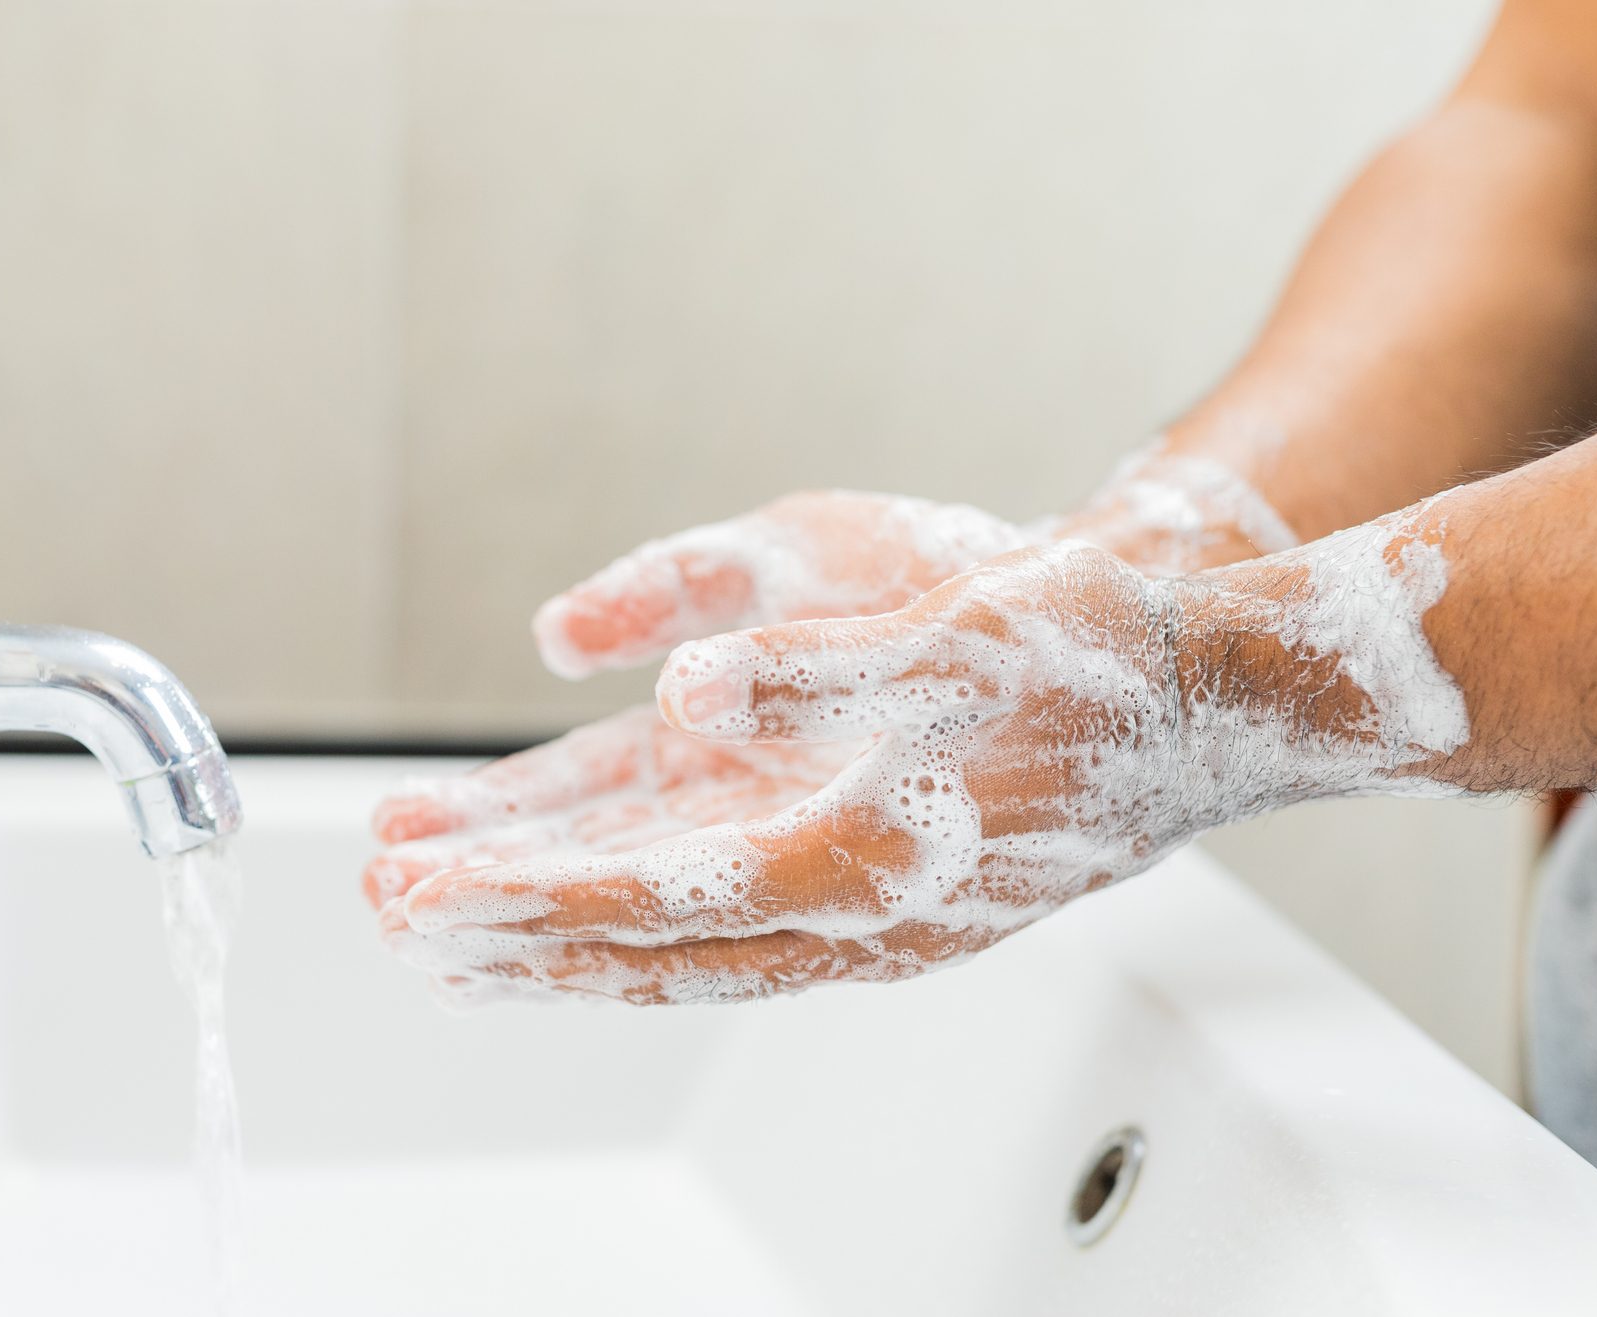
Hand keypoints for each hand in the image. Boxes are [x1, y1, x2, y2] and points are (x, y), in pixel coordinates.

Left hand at [367, 490, 1027, 908]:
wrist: (1201, 697)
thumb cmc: (1088, 661)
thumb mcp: (954, 637)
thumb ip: (812, 673)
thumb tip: (682, 689)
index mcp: (862, 860)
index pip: (659, 904)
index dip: (534, 905)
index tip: (428, 901)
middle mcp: (845, 906)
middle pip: (642, 942)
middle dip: (514, 934)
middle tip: (395, 924)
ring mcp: (846, 894)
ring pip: (664, 925)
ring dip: (550, 915)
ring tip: (431, 898)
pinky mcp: (847, 860)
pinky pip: (708, 893)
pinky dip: (619, 884)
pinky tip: (555, 858)